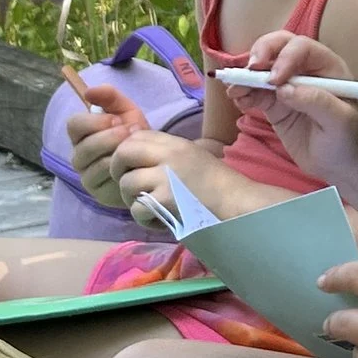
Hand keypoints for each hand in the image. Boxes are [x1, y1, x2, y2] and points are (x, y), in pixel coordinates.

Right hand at [65, 81, 149, 194]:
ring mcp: (86, 177)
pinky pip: (106, 180)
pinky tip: (134, 164)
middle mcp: (78, 156)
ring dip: (117, 153)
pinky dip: (121, 169)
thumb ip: (110, 97)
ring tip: (136, 146)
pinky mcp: (97, 193)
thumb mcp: (126, 111)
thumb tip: (88, 92)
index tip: (117, 119)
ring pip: (94, 164)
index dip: (95, 121)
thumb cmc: (134, 135)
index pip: (74, 125)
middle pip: (84, 147)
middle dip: (110, 138)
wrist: (152, 162)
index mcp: (80, 135)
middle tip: (131, 133)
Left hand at [103, 127, 229, 223]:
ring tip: (150, 208)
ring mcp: (166, 177)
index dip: (126, 151)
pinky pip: (137, 209)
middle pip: (123, 153)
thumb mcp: (194, 157)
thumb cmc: (220, 186)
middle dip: (118, 171)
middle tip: (130, 187)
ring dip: (132, 200)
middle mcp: (169, 155)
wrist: (238, 206)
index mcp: (176, 143)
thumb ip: (167, 154)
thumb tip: (137, 156)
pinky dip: (144, 219)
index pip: (136, 136)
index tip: (132, 167)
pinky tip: (160, 221)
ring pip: (127, 184)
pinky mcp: (166, 200)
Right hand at [220, 28, 357, 198]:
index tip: (274, 81)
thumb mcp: (341, 121)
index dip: (285, 58)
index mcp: (327, 67)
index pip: (302, 48)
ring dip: (245, 76)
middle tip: (247, 71)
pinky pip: (255, 93)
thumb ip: (316, 101)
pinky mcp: (275, 104)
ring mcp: (288, 86)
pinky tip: (238, 101)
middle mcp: (306, 70)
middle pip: (279, 47)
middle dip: (260, 54)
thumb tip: (284, 89)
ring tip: (233, 90)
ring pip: (262, 69)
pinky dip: (243, 94)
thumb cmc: (349, 140)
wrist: (342, 165)